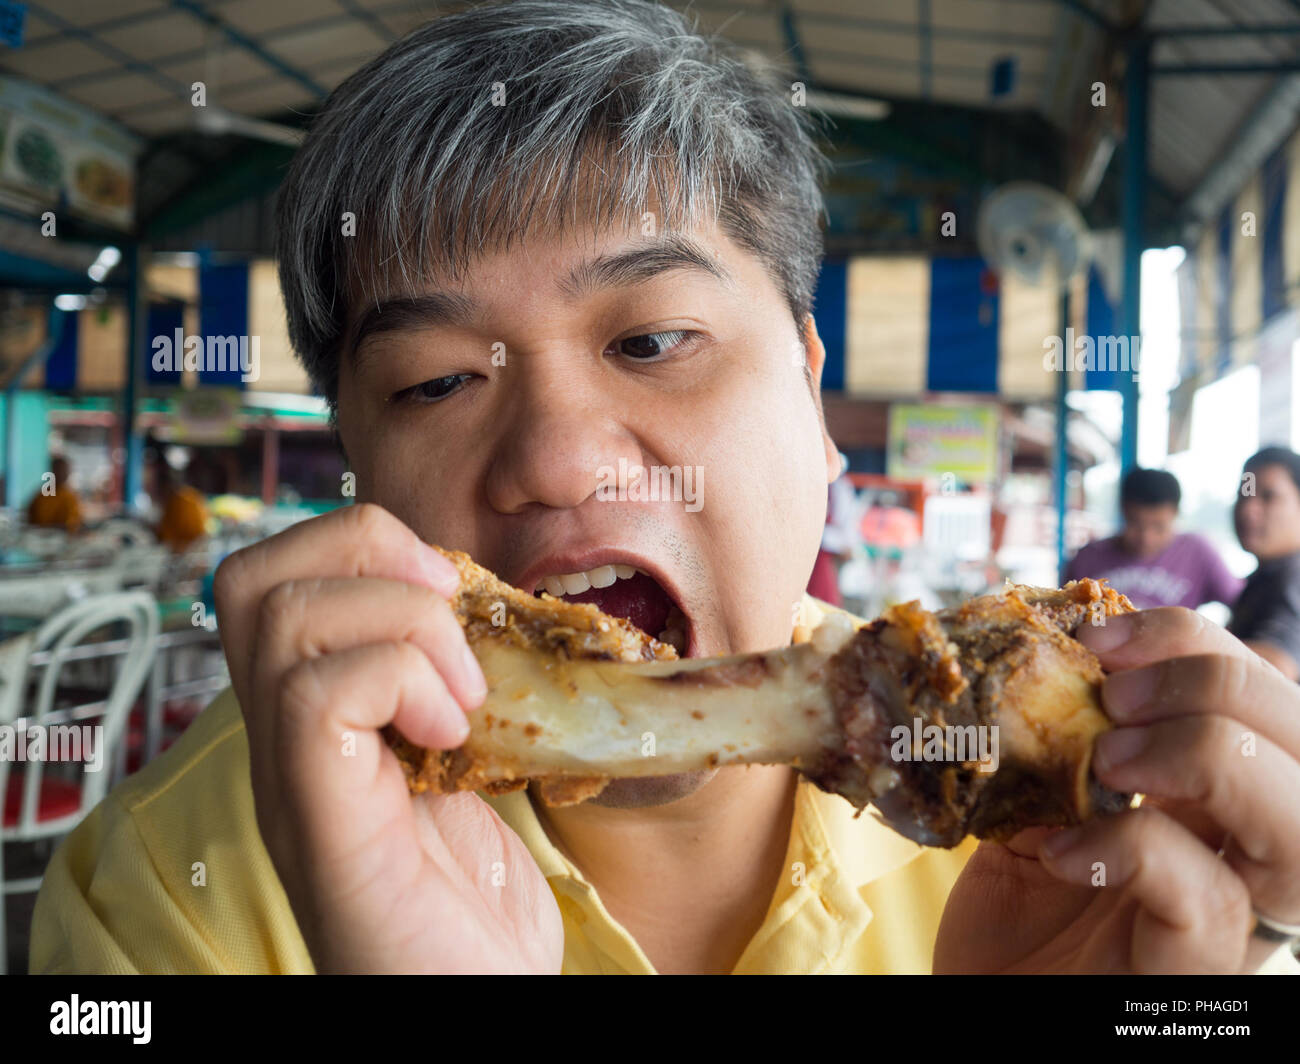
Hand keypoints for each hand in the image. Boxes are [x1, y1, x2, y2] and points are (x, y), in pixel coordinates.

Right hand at [213, 503, 562, 972]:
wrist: (478, 1010)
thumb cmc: (479, 908)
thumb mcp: (476, 766)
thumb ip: (462, 689)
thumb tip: (505, 609)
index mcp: (317, 720)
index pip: (273, 575)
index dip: (358, 542)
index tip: (451, 586)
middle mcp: (284, 746)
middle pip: (252, 577)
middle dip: (365, 550)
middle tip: (450, 609)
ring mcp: (293, 787)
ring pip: (280, 620)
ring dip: (401, 622)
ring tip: (463, 692)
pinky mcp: (323, 830)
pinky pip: (317, 698)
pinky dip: (401, 680)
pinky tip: (452, 733)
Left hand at [935, 607, 1299, 972]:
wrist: (985, 1002)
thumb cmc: (1018, 907)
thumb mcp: (1037, 799)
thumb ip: (1061, 737)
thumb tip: (1042, 649)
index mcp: (1217, 794)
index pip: (1269, 693)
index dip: (1201, 645)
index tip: (1102, 637)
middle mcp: (1243, 846)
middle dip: (1219, 680)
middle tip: (1113, 691)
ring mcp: (1235, 913)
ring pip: (1298, 823)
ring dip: (1210, 757)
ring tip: (1110, 759)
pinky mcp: (1194, 971)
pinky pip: (1209, 901)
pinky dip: (1136, 851)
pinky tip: (1061, 850)